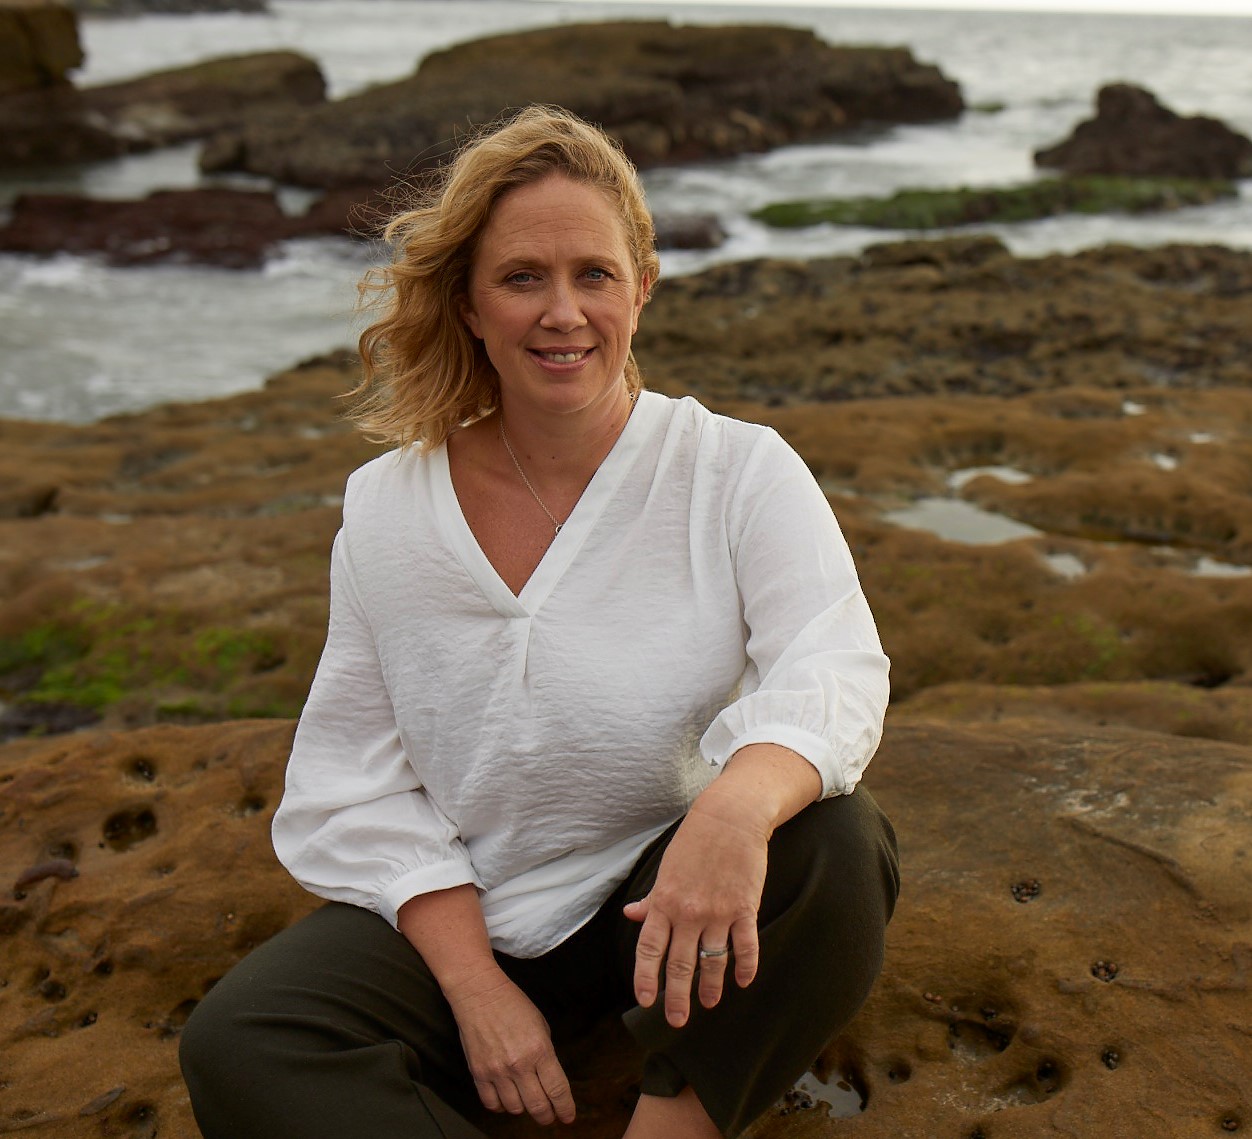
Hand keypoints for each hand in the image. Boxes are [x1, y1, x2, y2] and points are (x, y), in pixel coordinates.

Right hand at [443, 969, 575, 1125]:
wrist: (480, 994)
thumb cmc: (513, 1005)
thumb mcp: (541, 1026)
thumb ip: (546, 1054)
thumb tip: (548, 1079)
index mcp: (540, 1050)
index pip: (557, 1090)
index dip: (565, 1108)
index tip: (568, 1117)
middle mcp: (519, 1064)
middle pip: (538, 1106)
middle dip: (547, 1116)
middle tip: (549, 1117)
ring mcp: (497, 1071)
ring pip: (515, 1108)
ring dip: (524, 1109)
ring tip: (526, 1102)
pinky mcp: (479, 1073)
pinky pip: (491, 1103)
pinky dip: (501, 1106)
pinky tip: (506, 1099)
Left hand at [623, 800, 768, 1027]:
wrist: (730, 818)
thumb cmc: (694, 841)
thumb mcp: (666, 869)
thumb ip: (652, 899)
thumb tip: (631, 914)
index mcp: (664, 901)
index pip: (649, 949)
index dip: (646, 977)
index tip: (646, 1001)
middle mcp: (688, 912)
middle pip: (680, 964)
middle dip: (677, 997)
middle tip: (676, 1020)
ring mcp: (718, 912)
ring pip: (712, 960)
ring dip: (710, 986)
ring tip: (709, 1003)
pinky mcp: (744, 908)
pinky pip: (745, 945)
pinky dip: (745, 966)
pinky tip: (743, 982)